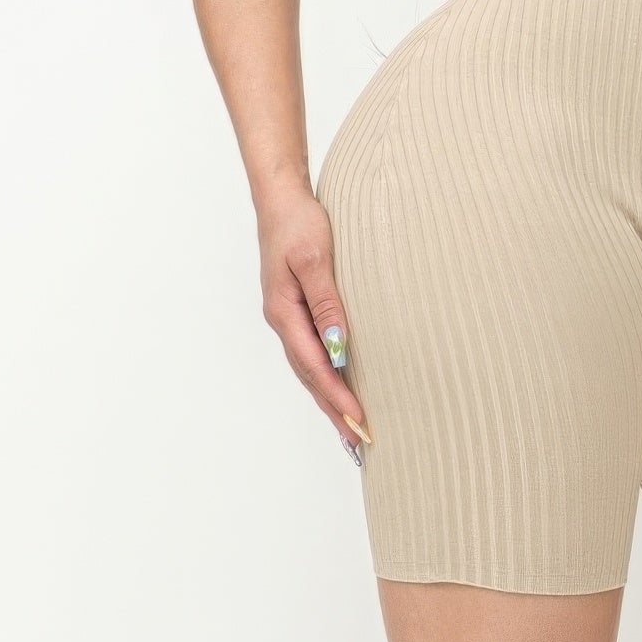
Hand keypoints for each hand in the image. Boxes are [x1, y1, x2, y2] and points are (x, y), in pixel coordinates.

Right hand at [257, 183, 371, 459]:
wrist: (281, 198)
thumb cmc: (299, 223)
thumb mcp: (315, 259)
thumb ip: (327, 302)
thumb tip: (339, 346)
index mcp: (284, 312)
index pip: (314, 366)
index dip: (338, 396)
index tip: (360, 421)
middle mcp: (283, 320)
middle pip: (310, 376)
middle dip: (335, 410)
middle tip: (360, 443)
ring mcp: (288, 316)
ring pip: (310, 368)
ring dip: (330, 398)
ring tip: (351, 429)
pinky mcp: (297, 309)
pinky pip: (312, 352)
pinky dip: (327, 376)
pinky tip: (340, 386)